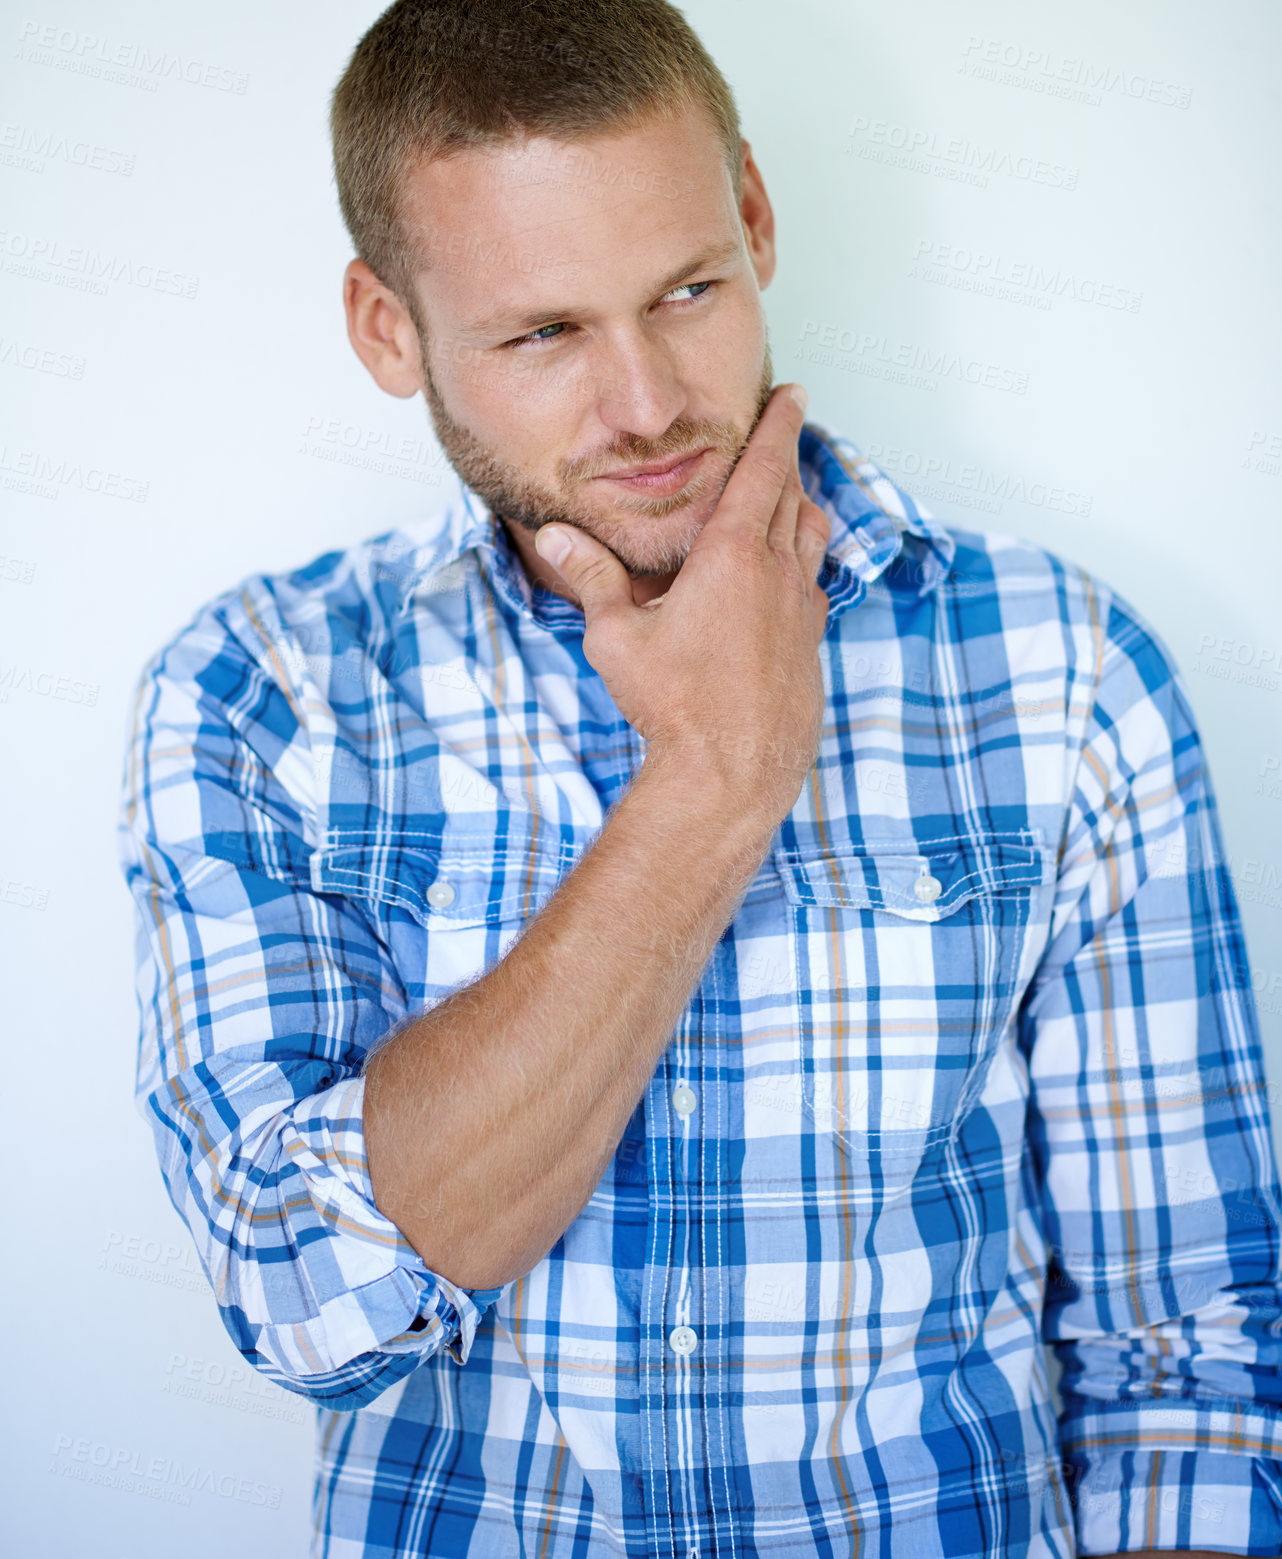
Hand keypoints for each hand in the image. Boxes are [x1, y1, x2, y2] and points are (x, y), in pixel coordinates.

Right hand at [533, 384, 830, 824]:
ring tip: (792, 495)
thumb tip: (556, 537)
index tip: (793, 396)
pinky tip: (789, 577)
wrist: (733, 773)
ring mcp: (801, 611)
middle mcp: (778, 575)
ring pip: (812, 539)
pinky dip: (804, 563)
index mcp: (733, 556)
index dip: (779, 427)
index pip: (764, 470)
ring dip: (802, 508)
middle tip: (788, 431)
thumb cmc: (675, 706)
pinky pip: (813, 586)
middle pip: (793, 496)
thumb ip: (592, 579)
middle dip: (789, 458)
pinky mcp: (810, 646)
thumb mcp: (616, 637)